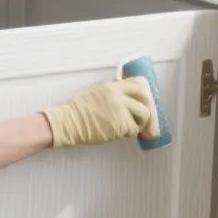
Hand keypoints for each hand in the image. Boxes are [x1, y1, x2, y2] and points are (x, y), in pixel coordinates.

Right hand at [41, 76, 158, 148]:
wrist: (68, 123)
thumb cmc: (78, 112)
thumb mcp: (96, 93)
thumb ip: (112, 93)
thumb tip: (127, 99)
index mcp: (112, 86)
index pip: (137, 83)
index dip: (144, 92)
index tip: (145, 100)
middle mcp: (118, 95)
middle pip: (145, 98)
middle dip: (148, 109)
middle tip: (146, 119)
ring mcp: (120, 109)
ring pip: (143, 114)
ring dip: (141, 123)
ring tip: (132, 128)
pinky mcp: (121, 124)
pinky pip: (133, 129)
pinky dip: (130, 133)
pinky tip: (120, 134)